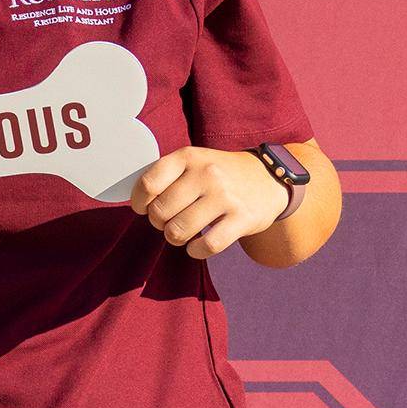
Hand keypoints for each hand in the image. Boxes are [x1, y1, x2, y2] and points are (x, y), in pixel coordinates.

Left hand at [129, 145, 289, 260]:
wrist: (270, 178)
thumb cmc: (219, 173)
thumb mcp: (194, 161)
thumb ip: (166, 175)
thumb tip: (136, 201)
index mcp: (188, 157)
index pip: (148, 184)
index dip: (140, 202)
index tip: (144, 208)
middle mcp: (207, 174)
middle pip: (160, 211)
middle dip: (158, 223)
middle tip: (167, 221)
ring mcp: (226, 197)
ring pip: (180, 230)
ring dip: (174, 238)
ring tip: (181, 233)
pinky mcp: (243, 218)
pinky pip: (208, 245)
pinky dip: (196, 251)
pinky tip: (197, 245)